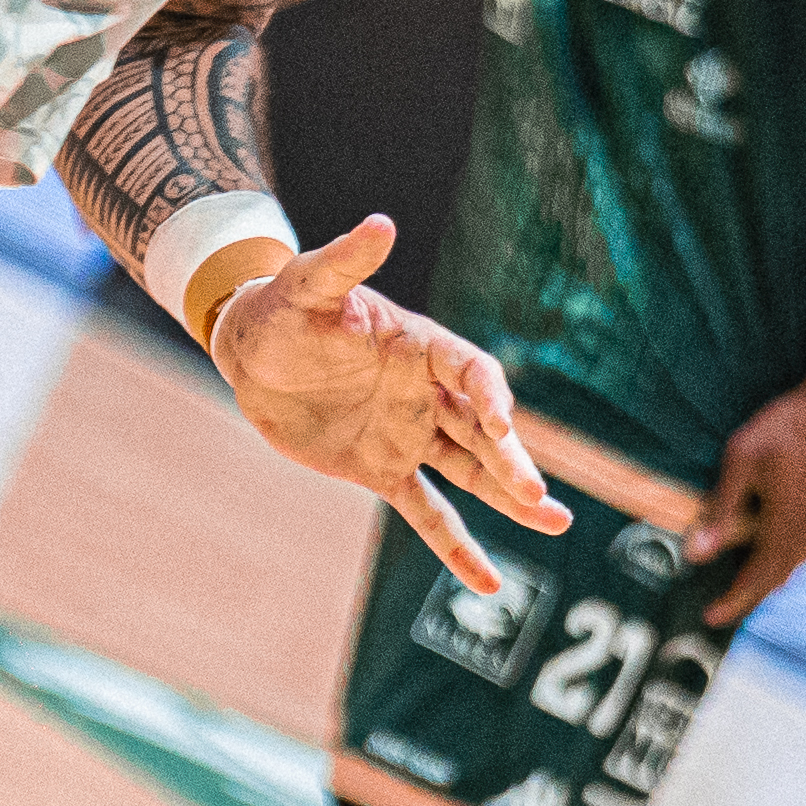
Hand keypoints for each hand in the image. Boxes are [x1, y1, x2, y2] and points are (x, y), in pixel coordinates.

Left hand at [207, 215, 568, 591]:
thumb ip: (345, 261)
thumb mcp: (308, 285)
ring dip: (508, 497)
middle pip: (481, 430)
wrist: (250, 352)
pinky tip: (489, 583)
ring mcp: (408, 434)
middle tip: (539, 495)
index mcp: (420, 346)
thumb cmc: (281, 308)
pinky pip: (427, 512)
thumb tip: (380, 222)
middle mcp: (425, 393)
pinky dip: (456, 547)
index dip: (489, 396)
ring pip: (469, 472)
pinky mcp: (383, 470)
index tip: (502, 422)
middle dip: (510, 462)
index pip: (471, 372)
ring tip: (555, 520)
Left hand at [701, 374, 805, 623]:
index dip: (733, 602)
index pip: (756, 580)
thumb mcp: (742, 460)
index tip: (710, 618)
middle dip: (750, 592)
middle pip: (778, 577)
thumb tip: (696, 554)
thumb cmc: (787, 427)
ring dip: (772, 571)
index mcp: (786, 529)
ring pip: (798, 561)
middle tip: (724, 603)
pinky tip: (780, 542)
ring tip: (747, 576)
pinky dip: (791, 551)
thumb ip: (721, 509)